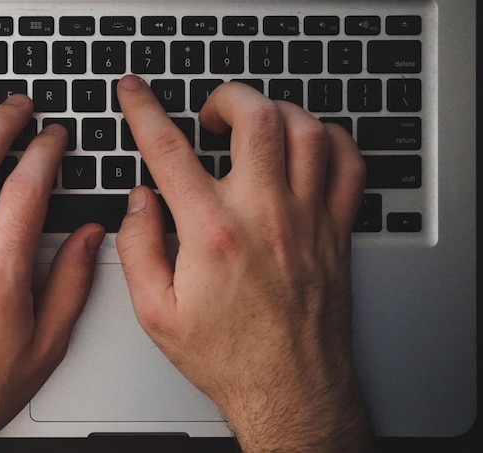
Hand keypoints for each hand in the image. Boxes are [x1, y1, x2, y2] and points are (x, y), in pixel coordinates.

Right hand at [116, 75, 370, 451]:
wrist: (289, 390)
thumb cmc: (228, 356)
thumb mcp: (156, 313)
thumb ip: (138, 248)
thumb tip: (138, 203)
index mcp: (212, 233)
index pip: (169, 150)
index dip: (144, 110)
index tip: (135, 92)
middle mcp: (264, 216)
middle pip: (256, 118)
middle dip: (227, 97)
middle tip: (210, 113)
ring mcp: (308, 219)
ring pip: (306, 131)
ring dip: (277, 112)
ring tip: (255, 125)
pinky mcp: (335, 230)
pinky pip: (348, 164)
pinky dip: (329, 140)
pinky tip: (307, 145)